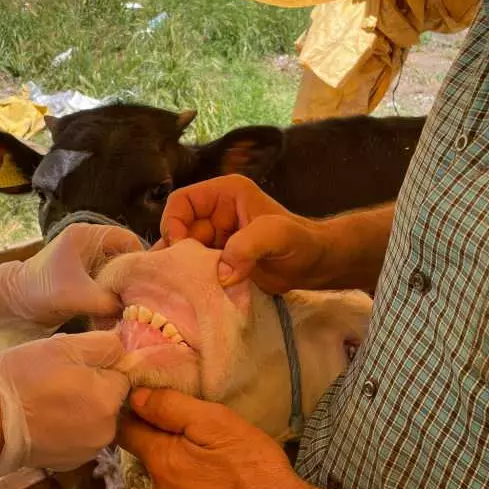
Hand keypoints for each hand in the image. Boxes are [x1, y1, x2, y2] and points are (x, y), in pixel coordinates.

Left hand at [0, 223, 141, 334]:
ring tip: (131, 305)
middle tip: (142, 298)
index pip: (129, 239)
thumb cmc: (40, 292)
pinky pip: (109, 280)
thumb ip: (108, 302)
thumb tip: (135, 312)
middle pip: (126, 255)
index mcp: (87, 234)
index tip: (147, 284)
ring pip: (119, 270)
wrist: (13, 303)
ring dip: (124, 287)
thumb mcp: (77, 296)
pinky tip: (117, 309)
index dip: (141, 260)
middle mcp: (90, 242)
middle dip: (134, 276)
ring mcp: (87, 258)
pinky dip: (114, 294)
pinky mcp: (85, 274)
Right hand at [0, 331, 129, 474]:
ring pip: (96, 418)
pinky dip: (69, 428)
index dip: (101, 365)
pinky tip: (45, 419)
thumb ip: (103, 344)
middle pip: (111, 398)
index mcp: (108, 399)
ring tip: (48, 399)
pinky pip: (81, 437)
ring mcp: (89, 450)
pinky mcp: (72, 463)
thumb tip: (124, 344)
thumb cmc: (22, 379)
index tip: (75, 363)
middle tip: (58, 379)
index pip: (122, 374)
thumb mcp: (63, 347)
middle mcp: (107, 430)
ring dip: (81, 408)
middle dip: (92, 387)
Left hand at [118, 388, 301, 488]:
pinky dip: (195, 487)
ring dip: (182, 464)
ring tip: (215, 457)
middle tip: (199, 429)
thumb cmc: (250, 466)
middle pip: (149, 454)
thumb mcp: (215, 423)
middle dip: (165, 439)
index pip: (126, 431)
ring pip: (168, 477)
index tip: (154, 402)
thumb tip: (135, 398)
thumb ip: (171, 408)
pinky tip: (221, 483)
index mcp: (160, 461)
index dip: (136, 413)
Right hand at [159, 175, 326, 292]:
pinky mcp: (217, 261)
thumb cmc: (301, 243)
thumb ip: (249, 245)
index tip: (181, 251)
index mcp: (224, 193)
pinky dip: (192, 282)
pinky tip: (193, 295)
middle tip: (183, 278)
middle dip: (178, 253)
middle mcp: (214, 213)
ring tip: (184, 289)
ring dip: (184, 270)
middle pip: (177, 230)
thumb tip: (222, 272)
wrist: (315, 267)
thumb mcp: (277, 236)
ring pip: (182, 252)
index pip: (181, 202)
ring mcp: (214, 239)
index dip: (173, 224)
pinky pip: (194, 269)